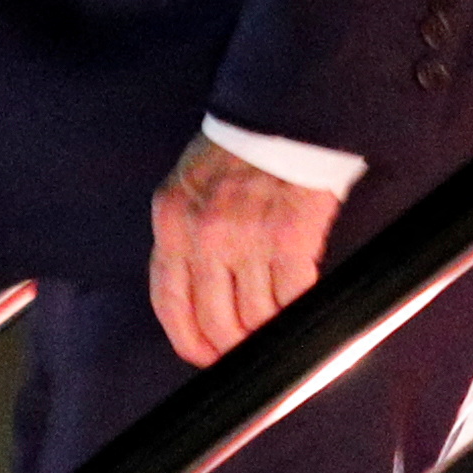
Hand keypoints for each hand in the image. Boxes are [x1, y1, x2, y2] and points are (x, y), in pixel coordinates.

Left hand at [148, 134, 342, 367]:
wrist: (279, 115)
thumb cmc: (235, 152)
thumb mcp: (188, 187)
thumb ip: (185, 237)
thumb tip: (199, 299)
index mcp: (171, 222)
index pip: (169, 302)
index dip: (189, 341)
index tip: (205, 357)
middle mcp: (203, 235)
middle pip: (216, 322)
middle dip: (234, 347)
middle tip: (251, 351)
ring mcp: (246, 237)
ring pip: (256, 318)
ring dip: (270, 331)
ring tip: (280, 327)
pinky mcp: (290, 237)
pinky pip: (292, 298)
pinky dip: (299, 311)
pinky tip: (303, 305)